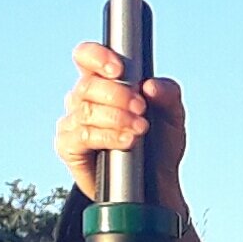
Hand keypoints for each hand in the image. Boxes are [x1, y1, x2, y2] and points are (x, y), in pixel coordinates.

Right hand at [54, 38, 189, 202]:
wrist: (158, 184)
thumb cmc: (160, 145)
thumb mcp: (173, 116)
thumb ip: (169, 94)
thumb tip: (151, 85)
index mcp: (103, 83)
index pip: (86, 57)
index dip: (97, 57)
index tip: (119, 69)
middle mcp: (83, 99)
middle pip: (88, 85)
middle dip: (118, 94)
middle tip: (141, 109)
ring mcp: (73, 123)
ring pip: (86, 110)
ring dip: (116, 117)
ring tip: (141, 129)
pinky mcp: (68, 147)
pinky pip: (82, 136)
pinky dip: (108, 136)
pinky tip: (127, 141)